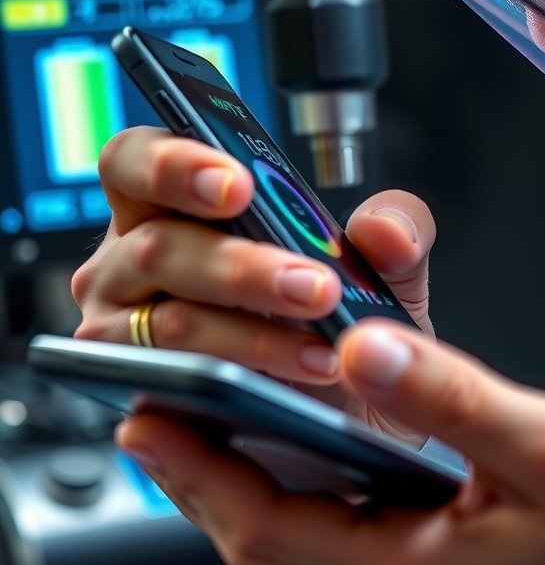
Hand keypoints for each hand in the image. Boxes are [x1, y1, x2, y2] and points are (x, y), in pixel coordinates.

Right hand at [73, 127, 434, 436]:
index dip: (176, 164)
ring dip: (254, 336)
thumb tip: (383, 230)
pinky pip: (175, 387)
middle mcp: (135, 260)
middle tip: (315, 285)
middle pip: (157, 246)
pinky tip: (294, 382)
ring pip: (171, 323)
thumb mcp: (386, 265)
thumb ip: (396, 229)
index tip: (239, 184)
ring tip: (324, 346)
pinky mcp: (143, 394)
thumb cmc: (343, 314)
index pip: (138, 160)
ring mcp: (127, 330)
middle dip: (242, 267)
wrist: (352, 404)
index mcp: (176, 201)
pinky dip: (240, 381)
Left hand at [116, 322, 544, 564]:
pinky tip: (296, 465)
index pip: (268, 524)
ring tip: (207, 434)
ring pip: (290, 551)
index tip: (155, 415)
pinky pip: (332, 549)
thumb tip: (365, 349)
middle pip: (261, 543)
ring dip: (237, 492)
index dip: (200, 471)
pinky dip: (291, 505)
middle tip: (157, 417)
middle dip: (197, 481)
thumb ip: (451, 397)